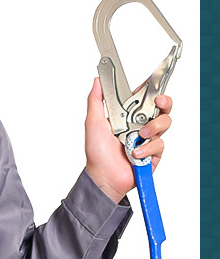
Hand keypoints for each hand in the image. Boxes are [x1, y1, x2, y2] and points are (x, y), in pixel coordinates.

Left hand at [84, 77, 172, 203]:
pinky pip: (160, 144)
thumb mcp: (93, 122)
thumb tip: (97, 81)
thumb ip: (96, 100)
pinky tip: (135, 154)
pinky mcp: (154, 153)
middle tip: (158, 102)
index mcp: (128, 116)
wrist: (103, 177)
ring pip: (164, 123)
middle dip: (164, 102)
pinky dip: (147, 149)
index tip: (156, 81)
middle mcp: (140, 125)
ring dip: (153, 128)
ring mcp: (148, 139)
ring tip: (139, 137)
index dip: (152, 88)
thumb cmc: (97, 153)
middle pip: (162, 107)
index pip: (144, 97)